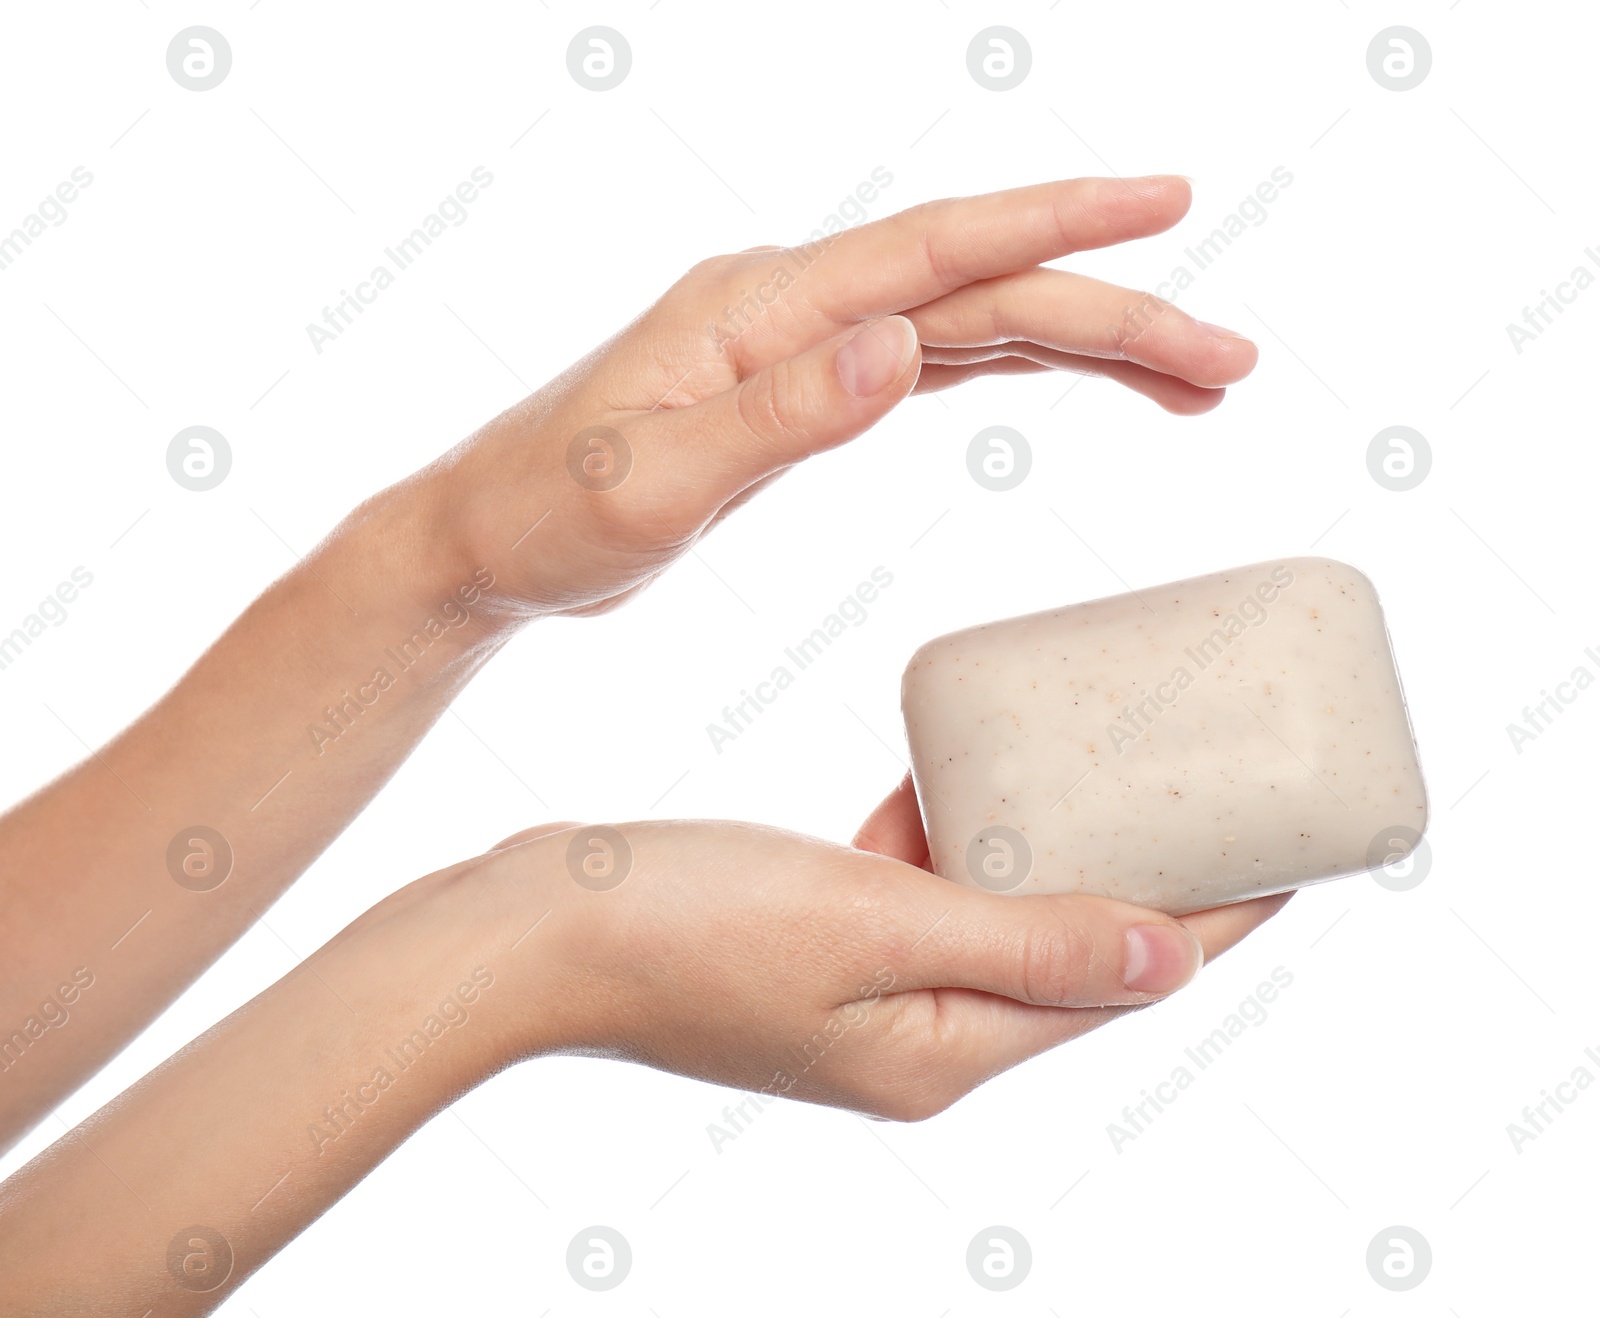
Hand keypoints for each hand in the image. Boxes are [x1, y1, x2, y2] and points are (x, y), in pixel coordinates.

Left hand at [433, 175, 1257, 619]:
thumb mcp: (655, 482)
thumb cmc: (547, 517)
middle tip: (1229, 358)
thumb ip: (780, 415)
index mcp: (763, 309)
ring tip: (1189, 381)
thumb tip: (901, 346)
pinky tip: (1067, 379)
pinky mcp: (802, 393)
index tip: (1168, 199)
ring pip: (972, 323)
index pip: (938, 248)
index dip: (1059, 219)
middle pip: (983, 287)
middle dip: (1112, 312)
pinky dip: (1014, 368)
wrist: (484, 544)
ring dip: (1082, 342)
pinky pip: (933, 364)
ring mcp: (800, 346)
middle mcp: (793, 308)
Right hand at [464, 775, 1289, 1119]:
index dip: (1219, 914)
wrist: (528, 929)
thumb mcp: (874, 925)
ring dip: (1050, 847)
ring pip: (998, 915)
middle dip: (1149, 873)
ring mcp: (866, 996)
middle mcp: (919, 1038)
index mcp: (947, 1050)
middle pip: (1075, 950)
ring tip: (1100, 763)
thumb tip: (1176, 955)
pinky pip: (920, 893)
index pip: (1124, 981)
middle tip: (1208, 780)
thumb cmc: (686, 925)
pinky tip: (946, 779)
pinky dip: (949, 837)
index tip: (1292, 843)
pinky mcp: (820, 950)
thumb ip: (1026, 939)